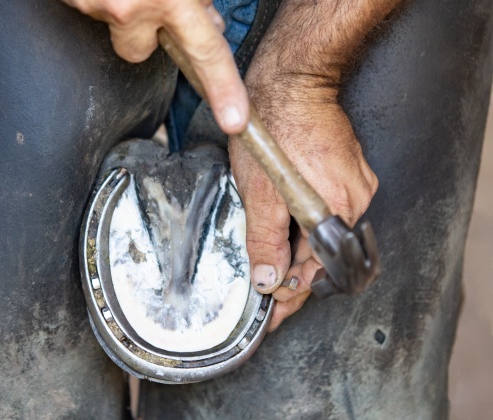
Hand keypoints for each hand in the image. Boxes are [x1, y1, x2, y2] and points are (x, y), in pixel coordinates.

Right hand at [62, 0, 249, 133]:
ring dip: (118, 5)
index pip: (206, 50)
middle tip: (147, 0)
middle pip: (140, 51)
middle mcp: (129, 7)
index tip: (235, 119)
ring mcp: (92, 3)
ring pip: (112, 24)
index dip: (223, 87)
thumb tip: (203, 15)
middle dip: (146, 32)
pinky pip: (87, 6)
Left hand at [230, 65, 377, 331]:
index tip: (273, 318)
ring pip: (325, 234)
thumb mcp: (258, 191)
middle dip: (293, 277)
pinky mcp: (351, 172)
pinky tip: (286, 230)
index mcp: (334, 211)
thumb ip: (264, 239)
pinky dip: (307, 226)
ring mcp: (357, 185)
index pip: (314, 273)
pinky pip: (330, 211)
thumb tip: (269, 280)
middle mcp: (355, 202)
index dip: (290, 299)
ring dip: (298, 251)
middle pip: (322, 256)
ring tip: (271, 267)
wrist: (293, 80)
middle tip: (268, 297)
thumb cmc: (274, 127)